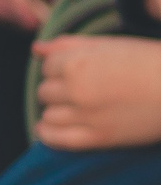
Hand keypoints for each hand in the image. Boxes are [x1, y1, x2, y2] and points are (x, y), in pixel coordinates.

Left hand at [34, 34, 160, 148]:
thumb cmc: (148, 62)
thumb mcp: (108, 45)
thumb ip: (67, 44)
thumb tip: (35, 50)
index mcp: (77, 63)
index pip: (47, 66)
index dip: (61, 67)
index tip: (79, 69)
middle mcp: (76, 90)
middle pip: (45, 91)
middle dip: (59, 89)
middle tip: (83, 89)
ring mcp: (87, 117)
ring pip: (49, 115)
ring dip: (57, 110)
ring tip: (74, 108)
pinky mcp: (100, 139)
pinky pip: (58, 140)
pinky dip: (48, 135)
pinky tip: (46, 129)